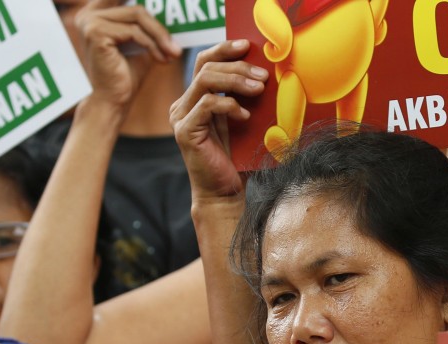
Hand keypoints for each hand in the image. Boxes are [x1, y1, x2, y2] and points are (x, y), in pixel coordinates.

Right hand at [76, 0, 180, 110]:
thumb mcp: (140, 43)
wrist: (113, 101)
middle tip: (176, 47)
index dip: (144, 1)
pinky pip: (134, 32)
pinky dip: (152, 46)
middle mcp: (88, 14)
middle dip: (160, 27)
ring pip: (138, 17)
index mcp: (95, 13)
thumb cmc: (126, 74)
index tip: (168, 5)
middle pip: (136, 8)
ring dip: (160, 37)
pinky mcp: (96, 32)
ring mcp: (90, 21)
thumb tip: (169, 9)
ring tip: (173, 54)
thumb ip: (146, 24)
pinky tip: (161, 60)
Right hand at [170, 40, 268, 200]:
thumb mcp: (244, 121)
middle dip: (237, 66)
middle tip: (263, 75)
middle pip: (206, 66)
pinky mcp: (185, 132)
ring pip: (205, 80)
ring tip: (258, 89)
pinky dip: (229, 105)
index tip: (248, 45)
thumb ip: (245, 98)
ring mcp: (181, 117)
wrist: (226, 193)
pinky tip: (245, 115)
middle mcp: (183, 104)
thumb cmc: (238, 159)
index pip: (205, 61)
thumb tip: (266, 72)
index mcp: (195, 98)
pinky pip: (206, 105)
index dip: (225, 49)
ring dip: (235, 80)